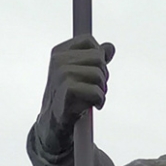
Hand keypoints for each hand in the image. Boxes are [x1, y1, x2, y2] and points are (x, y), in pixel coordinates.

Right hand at [35, 35, 115, 153]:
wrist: (54, 124)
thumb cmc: (69, 97)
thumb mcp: (82, 73)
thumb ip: (96, 58)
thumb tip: (110, 47)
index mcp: (59, 52)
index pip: (89, 41)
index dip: (98, 56)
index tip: (93, 70)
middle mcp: (58, 60)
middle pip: (98, 58)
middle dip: (102, 75)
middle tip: (93, 88)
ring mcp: (61, 74)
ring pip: (99, 74)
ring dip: (101, 90)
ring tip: (91, 98)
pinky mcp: (67, 89)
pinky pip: (97, 91)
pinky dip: (99, 101)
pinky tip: (91, 107)